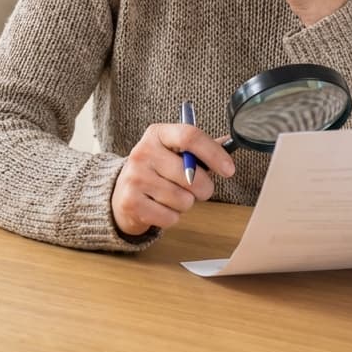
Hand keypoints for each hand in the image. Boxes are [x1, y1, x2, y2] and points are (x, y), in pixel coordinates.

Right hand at [111, 123, 234, 237]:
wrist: (121, 193)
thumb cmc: (156, 171)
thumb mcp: (173, 152)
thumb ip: (200, 148)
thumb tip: (229, 143)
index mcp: (157, 134)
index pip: (189, 136)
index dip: (214, 153)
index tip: (229, 169)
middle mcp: (143, 151)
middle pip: (191, 174)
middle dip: (204, 188)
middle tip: (198, 190)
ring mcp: (135, 177)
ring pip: (182, 199)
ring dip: (185, 203)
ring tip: (172, 197)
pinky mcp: (130, 202)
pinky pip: (170, 217)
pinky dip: (172, 217)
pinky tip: (160, 208)